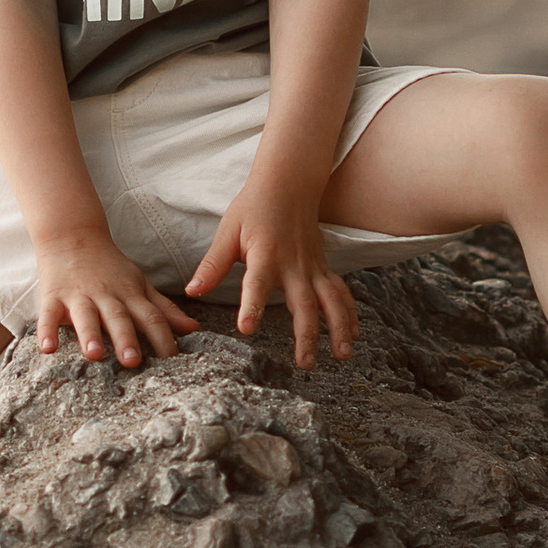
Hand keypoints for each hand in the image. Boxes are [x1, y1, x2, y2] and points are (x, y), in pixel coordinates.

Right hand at [32, 231, 196, 370]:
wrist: (72, 233)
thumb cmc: (110, 267)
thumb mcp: (139, 284)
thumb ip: (164, 309)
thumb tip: (193, 328)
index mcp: (130, 295)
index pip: (151, 317)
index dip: (162, 337)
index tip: (172, 361)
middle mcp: (106, 296)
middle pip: (119, 317)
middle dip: (126, 338)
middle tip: (132, 361)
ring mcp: (78, 295)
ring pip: (86, 316)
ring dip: (90, 335)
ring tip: (94, 355)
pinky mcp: (53, 296)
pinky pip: (48, 314)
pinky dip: (47, 330)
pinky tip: (47, 348)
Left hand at [185, 177, 356, 369]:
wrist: (288, 184)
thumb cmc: (253, 208)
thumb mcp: (228, 232)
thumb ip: (212, 265)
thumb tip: (192, 290)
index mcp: (265, 255)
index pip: (257, 284)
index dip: (251, 306)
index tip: (246, 329)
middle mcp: (294, 264)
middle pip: (304, 303)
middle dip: (307, 335)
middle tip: (305, 364)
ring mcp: (313, 267)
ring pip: (331, 300)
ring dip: (339, 327)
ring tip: (342, 356)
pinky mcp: (323, 267)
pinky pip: (340, 292)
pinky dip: (350, 313)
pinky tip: (355, 335)